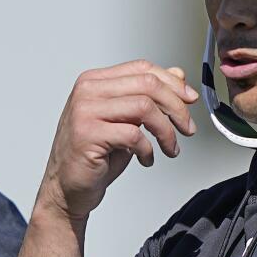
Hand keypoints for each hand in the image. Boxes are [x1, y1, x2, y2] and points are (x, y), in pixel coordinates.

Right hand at [35, 60, 197, 225]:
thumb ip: (147, 96)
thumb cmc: (94, 155)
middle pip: (147, 84)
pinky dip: (148, 149)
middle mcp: (88, 91)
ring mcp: (85, 111)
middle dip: (176, 107)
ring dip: (166, 131)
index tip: (190, 100)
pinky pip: (134, 134)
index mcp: (95, 81)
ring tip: (170, 148)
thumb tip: (177, 75)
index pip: (142, 68)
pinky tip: (147, 159)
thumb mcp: (126, 120)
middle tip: (187, 128)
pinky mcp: (88, 134)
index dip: (172, 83)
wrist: (67, 188)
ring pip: (144, 107)